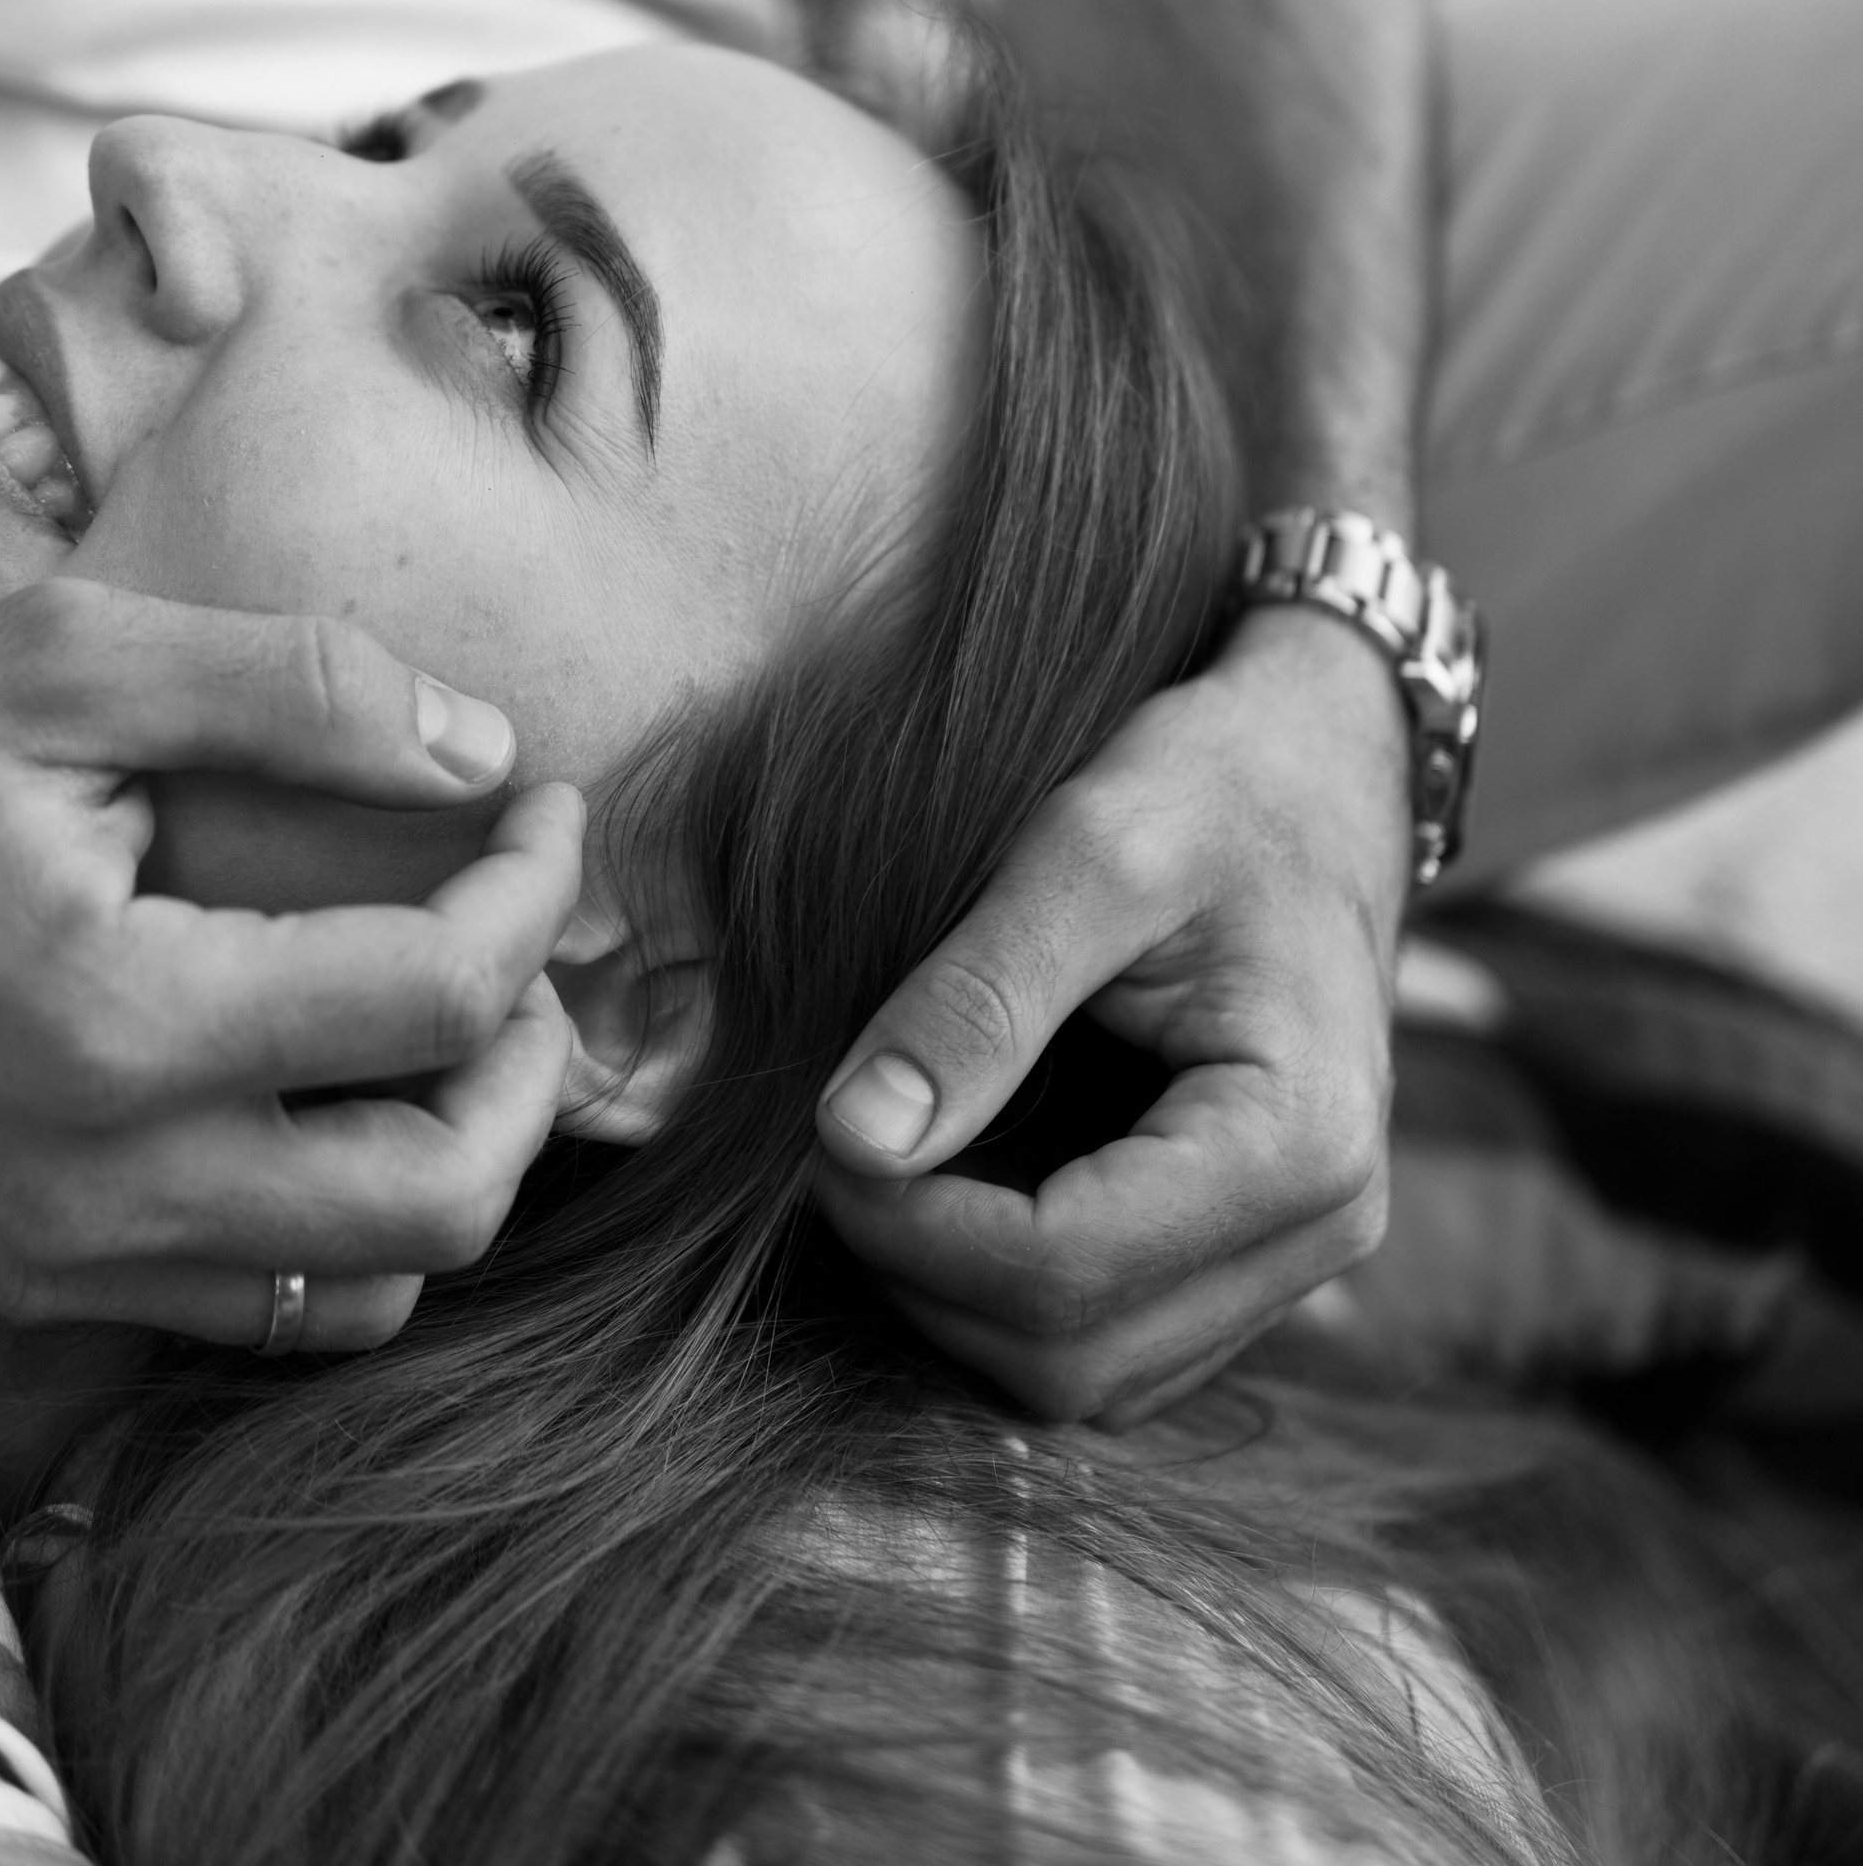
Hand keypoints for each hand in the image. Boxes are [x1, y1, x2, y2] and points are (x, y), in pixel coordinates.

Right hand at [0, 578, 580, 1349]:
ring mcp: (75, 1256)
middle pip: (442, 1189)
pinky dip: (363, 1225)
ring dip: (467, 1155)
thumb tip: (481, 753)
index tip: (542, 805)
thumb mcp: (69, 664)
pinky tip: (356, 1101)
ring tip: (461, 1025)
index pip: (437, 989)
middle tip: (523, 943)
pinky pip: (278, 1314)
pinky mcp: (53, 1286)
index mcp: (118, 1013)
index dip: (534, 888)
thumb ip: (289, 687)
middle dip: (531, 1059)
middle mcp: (105, 1178)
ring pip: (376, 1284)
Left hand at [814, 607, 1408, 1424]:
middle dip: (924, 1274)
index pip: (1064, 1273)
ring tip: (895, 1160)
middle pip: (1072, 1362)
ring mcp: (1297, 1259)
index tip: (824, 1131)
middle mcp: (1324, 1232)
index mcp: (1300, 1142)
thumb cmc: (1216, 785)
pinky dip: (1010, 1292)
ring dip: (959, 1299)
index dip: (911, 1229)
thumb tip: (854, 1139)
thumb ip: (975, 998)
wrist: (1319, 770)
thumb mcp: (1087, 849)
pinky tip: (961, 1182)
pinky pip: (1114, 1342)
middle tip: (842, 1146)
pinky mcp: (1253, 1259)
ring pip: (1087, 1380)